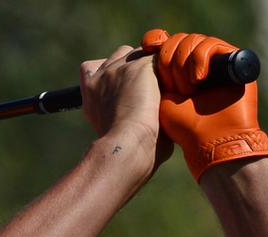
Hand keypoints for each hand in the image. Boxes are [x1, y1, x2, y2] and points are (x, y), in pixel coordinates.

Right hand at [80, 45, 172, 174]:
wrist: (125, 148)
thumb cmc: (127, 153)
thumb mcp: (117, 132)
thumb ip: (127, 114)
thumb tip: (157, 119)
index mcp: (91, 94)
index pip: (94, 68)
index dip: (114, 75)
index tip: (126, 91)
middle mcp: (100, 77)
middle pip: (122, 55)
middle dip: (137, 68)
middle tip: (152, 91)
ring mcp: (119, 68)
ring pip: (142, 53)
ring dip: (154, 67)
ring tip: (167, 90)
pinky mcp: (140, 66)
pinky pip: (161, 58)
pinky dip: (170, 70)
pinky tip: (176, 89)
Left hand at [141, 29, 267, 181]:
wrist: (208, 142)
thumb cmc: (181, 127)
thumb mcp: (158, 96)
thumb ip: (152, 72)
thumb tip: (149, 46)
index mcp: (175, 73)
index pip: (163, 42)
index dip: (155, 40)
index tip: (148, 46)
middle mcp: (195, 67)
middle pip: (177, 40)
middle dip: (168, 58)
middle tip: (171, 86)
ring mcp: (214, 64)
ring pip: (193, 40)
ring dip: (184, 63)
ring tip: (187, 90)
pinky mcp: (232, 62)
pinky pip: (212, 44)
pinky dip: (200, 58)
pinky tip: (198, 79)